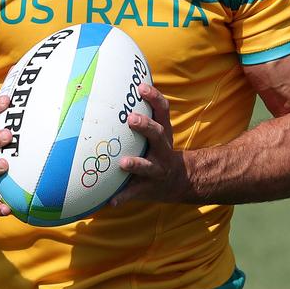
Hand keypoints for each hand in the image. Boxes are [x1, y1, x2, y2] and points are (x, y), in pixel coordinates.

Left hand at [111, 83, 189, 206]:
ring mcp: (156, 170)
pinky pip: (134, 193)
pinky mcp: (147, 188)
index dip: (154, 98)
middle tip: (131, 119)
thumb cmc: (158, 149)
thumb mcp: (157, 131)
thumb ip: (141, 114)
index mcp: (163, 133)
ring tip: (123, 162)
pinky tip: (110, 202)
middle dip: (146, 126)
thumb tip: (112, 88)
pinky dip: (122, 197)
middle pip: (158, 134)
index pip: (162, 110)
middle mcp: (162, 150)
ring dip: (136, 164)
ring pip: (148, 166)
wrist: (179, 181)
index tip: (141, 87)